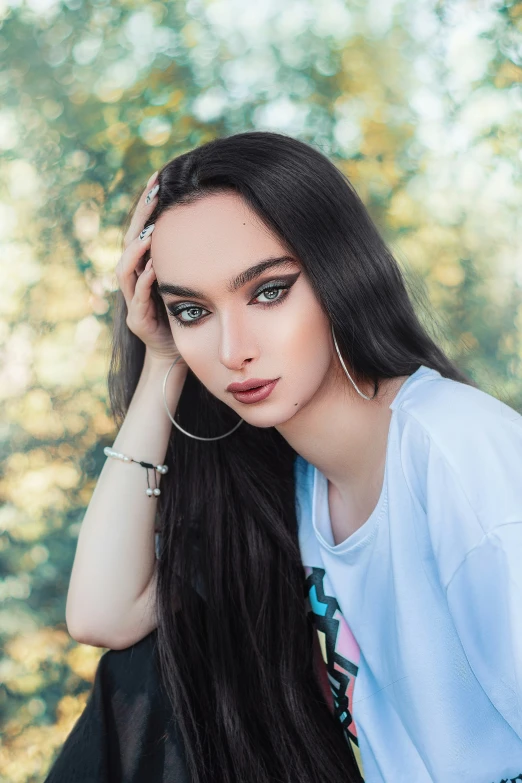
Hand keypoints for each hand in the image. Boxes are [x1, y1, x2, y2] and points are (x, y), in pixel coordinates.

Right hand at [115, 172, 187, 373]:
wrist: (176, 357)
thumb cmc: (190, 317)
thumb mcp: (193, 281)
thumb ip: (197, 256)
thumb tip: (223, 221)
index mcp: (146, 269)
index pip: (144, 230)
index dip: (149, 205)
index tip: (159, 178)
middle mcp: (135, 283)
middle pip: (130, 243)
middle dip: (141, 216)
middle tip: (153, 190)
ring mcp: (134, 303)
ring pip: (125, 271)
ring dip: (137, 249)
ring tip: (151, 231)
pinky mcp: (139, 323)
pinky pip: (138, 299)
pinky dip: (145, 282)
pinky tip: (154, 268)